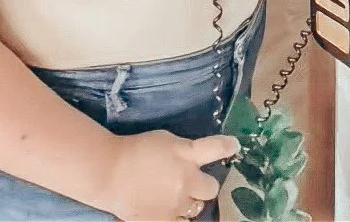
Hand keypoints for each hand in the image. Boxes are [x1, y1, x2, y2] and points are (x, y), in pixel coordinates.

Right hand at [105, 129, 238, 220]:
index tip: (234, 145)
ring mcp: (176, 204)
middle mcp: (186, 180)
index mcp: (186, 155)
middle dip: (204, 185)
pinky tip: (168, 209)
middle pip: (212, 188)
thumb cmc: (137, 150)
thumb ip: (185, 150)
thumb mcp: (166, 140)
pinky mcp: (164, 221)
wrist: (109, 173)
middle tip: (192, 182)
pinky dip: (178, 217)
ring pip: (197, 208)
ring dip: (190, 202)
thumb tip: (197, 158)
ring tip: (174, 196)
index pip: (215, 149)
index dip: (228, 147)